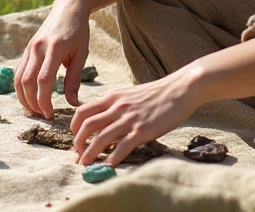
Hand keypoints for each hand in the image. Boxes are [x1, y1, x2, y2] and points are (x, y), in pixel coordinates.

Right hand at [15, 0, 89, 118]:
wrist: (67, 8)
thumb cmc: (79, 31)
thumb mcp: (82, 54)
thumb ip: (74, 79)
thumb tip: (72, 103)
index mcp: (54, 48)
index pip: (43, 80)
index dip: (44, 100)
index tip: (50, 114)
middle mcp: (38, 48)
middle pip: (27, 81)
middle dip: (32, 102)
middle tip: (43, 116)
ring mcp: (30, 48)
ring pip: (18, 78)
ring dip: (23, 97)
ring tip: (34, 110)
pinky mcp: (27, 49)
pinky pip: (18, 71)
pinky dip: (20, 87)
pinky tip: (28, 97)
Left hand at [69, 68, 200, 165]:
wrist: (180, 89)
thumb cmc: (158, 94)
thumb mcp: (130, 95)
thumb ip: (117, 107)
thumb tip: (107, 126)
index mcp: (113, 97)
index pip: (83, 110)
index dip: (74, 126)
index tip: (75, 137)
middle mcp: (117, 107)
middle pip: (87, 125)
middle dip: (78, 142)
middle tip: (77, 155)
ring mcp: (129, 119)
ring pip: (100, 138)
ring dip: (90, 154)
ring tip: (85, 164)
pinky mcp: (143, 130)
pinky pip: (122, 146)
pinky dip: (112, 158)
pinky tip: (108, 165)